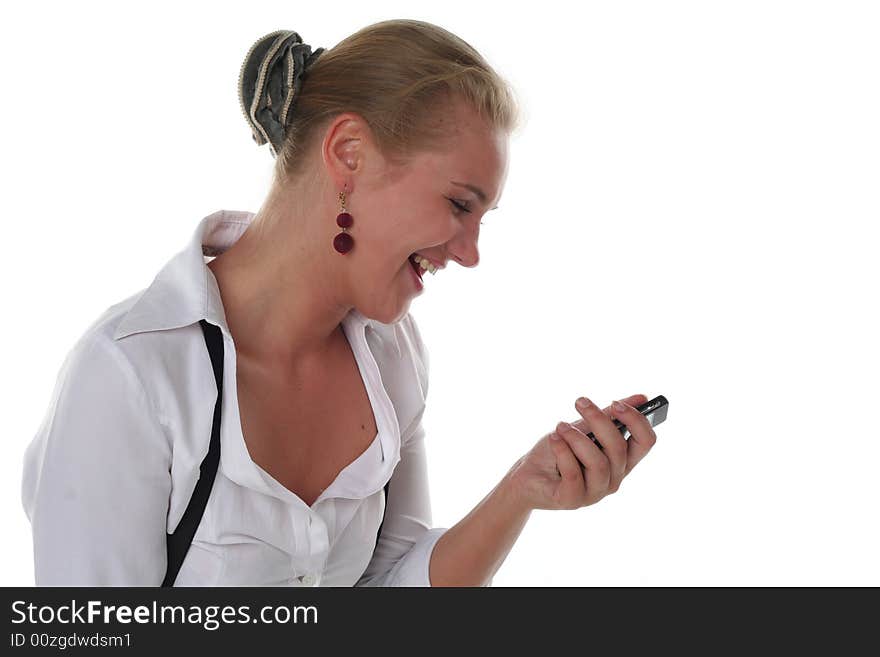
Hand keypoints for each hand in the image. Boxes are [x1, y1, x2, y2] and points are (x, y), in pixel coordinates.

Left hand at [506, 394, 656, 510]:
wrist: (526, 475)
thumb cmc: (557, 451)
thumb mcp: (583, 428)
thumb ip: (609, 416)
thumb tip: (641, 397)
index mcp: (622, 460)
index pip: (646, 442)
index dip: (637, 420)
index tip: (616, 403)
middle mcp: (614, 478)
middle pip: (619, 447)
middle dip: (598, 420)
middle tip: (579, 402)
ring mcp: (595, 493)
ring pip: (598, 463)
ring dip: (576, 438)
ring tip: (560, 426)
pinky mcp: (573, 500)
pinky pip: (574, 475)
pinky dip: (562, 452)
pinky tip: (553, 439)